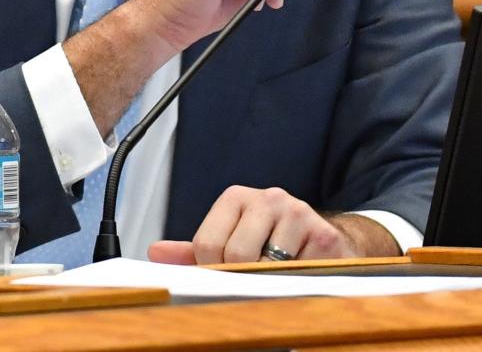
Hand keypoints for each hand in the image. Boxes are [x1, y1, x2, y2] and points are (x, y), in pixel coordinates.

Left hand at [146, 186, 400, 264]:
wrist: (325, 241)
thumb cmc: (272, 242)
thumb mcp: (229, 241)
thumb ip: (192, 250)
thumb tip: (156, 252)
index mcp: (236, 198)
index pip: (206, 244)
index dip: (212, 270)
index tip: (225, 274)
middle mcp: (268, 198)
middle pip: (236, 255)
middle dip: (242, 277)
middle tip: (254, 278)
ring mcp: (297, 213)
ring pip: (267, 266)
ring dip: (271, 281)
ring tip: (278, 274)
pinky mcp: (324, 235)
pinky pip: (298, 273)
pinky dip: (295, 283)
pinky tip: (299, 272)